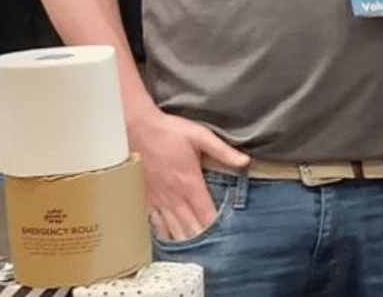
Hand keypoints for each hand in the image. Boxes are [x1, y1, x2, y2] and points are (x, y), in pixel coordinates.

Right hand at [129, 106, 250, 240]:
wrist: (136, 128)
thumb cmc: (169, 131)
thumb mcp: (201, 136)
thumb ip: (223, 151)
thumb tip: (245, 160)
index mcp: (188, 182)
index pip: (205, 212)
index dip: (215, 227)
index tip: (224, 237)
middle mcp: (172, 195)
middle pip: (189, 225)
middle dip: (201, 239)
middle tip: (212, 252)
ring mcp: (157, 198)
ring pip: (172, 228)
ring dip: (184, 241)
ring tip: (194, 255)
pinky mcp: (145, 198)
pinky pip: (154, 222)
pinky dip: (163, 234)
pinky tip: (170, 242)